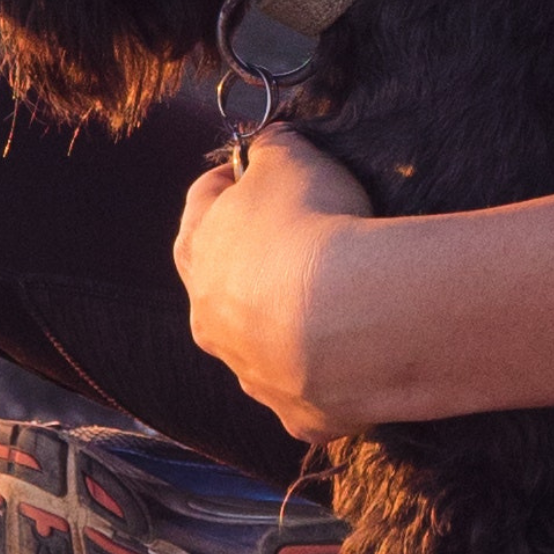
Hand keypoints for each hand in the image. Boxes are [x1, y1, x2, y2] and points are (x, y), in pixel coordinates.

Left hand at [174, 124, 382, 441]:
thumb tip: (270, 142)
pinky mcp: (295, 412)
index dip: (229, 181)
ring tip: (330, 307)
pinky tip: (353, 363)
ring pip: (256, 345)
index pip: (202, 203)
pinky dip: (324, 378)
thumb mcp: (290, 158)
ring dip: (282, 327)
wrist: (347, 320)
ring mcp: (250, 371)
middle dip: (250, 262)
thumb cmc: (310, 227)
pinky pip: (305, 393)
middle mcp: (211, 318)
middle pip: (221, 284)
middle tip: (293, 243)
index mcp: (200, 251)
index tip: (252, 170)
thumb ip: (273, 146)